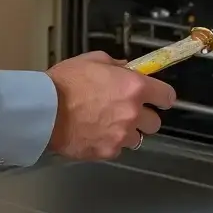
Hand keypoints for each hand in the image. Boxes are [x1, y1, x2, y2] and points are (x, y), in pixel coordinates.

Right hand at [45, 51, 175, 160]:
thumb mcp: (91, 60)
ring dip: (127, 131)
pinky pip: (117, 148)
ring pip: (137, 138)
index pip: (167, 96)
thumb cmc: (66, 81)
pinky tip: (93, 133)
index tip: (155, 97)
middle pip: (155, 122)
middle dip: (143, 116)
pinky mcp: (109, 151)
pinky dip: (109, 142)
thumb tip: (127, 68)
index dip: (161, 96)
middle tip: (126, 110)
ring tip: (107, 124)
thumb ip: (115, 64)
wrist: (45, 110)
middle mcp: (133, 112)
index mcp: (134, 86)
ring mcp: (122, 135)